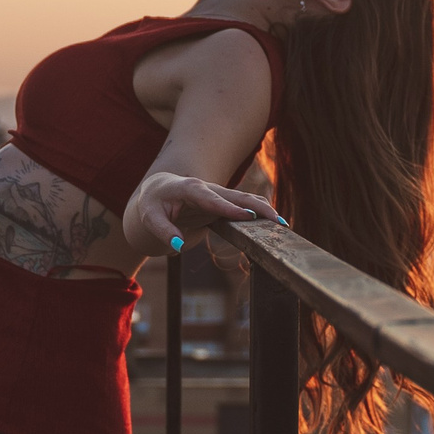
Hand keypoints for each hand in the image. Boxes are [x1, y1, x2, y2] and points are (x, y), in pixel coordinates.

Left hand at [126, 173, 279, 257]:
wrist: (160, 189)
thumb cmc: (154, 204)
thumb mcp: (151, 218)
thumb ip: (164, 231)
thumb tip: (176, 245)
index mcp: (190, 188)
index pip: (212, 199)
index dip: (229, 208)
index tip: (247, 216)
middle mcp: (209, 188)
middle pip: (237, 196)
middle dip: (258, 208)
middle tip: (277, 221)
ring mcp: (219, 194)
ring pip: (246, 199)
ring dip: (264, 210)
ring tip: (283, 225)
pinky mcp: (225, 202)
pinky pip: (246, 205)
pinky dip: (261, 213)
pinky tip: (274, 224)